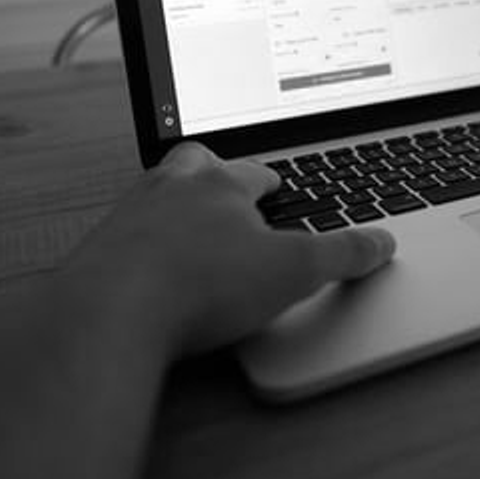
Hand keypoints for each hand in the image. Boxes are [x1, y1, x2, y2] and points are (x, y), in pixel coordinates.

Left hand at [64, 142, 395, 355]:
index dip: (269, 179)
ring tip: (187, 222)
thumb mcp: (293, 272)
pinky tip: (149, 267)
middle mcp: (170, 191)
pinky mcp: (97, 254)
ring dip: (171, 203)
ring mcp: (127, 219)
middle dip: (210, 170)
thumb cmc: (202, 283)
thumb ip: (342, 254)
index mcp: (220, 185)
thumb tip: (382, 242)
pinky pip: (122, 235)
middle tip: (222, 184)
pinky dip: (139, 243)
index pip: (252, 170)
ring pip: (153, 193)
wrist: (111, 314)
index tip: (276, 185)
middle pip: (192, 164)